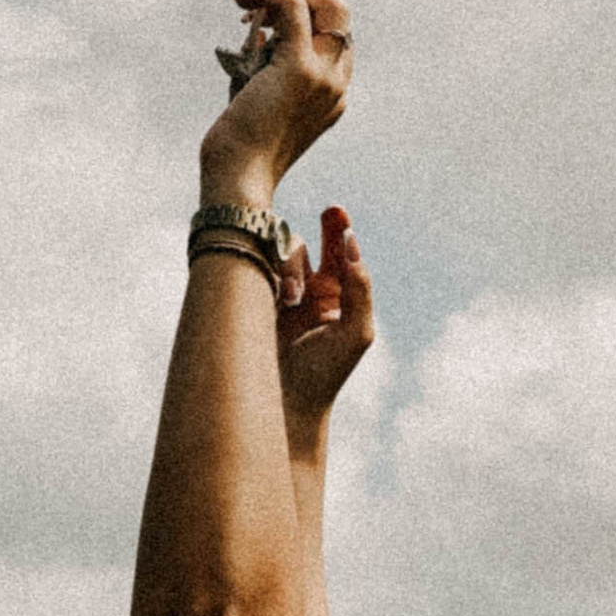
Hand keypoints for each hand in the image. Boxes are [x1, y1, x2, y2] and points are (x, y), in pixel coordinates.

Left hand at [199, 0, 353, 207]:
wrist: (239, 177)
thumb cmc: (240, 145)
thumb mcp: (258, 98)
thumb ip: (266, 65)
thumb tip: (260, 31)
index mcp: (333, 95)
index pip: (334, 35)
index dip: (306, 14)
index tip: (266, 17)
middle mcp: (337, 84)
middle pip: (339, 13)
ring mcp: (323, 76)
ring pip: (324, 3)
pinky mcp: (299, 68)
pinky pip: (293, 6)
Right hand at [275, 205, 374, 434]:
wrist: (284, 403)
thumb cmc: (326, 374)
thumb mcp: (356, 331)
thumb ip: (359, 287)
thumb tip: (353, 244)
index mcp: (339, 299)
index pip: (342, 256)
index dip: (341, 231)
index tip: (337, 211)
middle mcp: (311, 293)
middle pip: (315, 246)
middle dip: (323, 229)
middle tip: (330, 211)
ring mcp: (282, 295)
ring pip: (287, 254)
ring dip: (293, 268)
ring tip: (292, 297)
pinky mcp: (256, 299)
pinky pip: (262, 266)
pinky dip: (272, 274)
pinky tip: (278, 297)